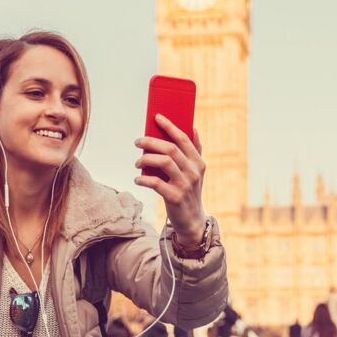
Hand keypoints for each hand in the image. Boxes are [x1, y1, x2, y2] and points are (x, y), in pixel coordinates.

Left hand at [134, 114, 207, 243]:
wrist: (192, 219)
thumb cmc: (189, 190)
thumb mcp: (195, 171)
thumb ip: (195, 151)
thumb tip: (193, 128)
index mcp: (198, 162)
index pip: (183, 139)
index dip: (169, 126)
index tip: (156, 117)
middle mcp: (193, 171)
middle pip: (170, 149)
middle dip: (151, 142)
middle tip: (138, 141)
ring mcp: (185, 184)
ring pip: (163, 162)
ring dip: (146, 159)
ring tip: (137, 162)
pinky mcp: (175, 197)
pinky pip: (156, 183)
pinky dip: (143, 180)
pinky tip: (137, 180)